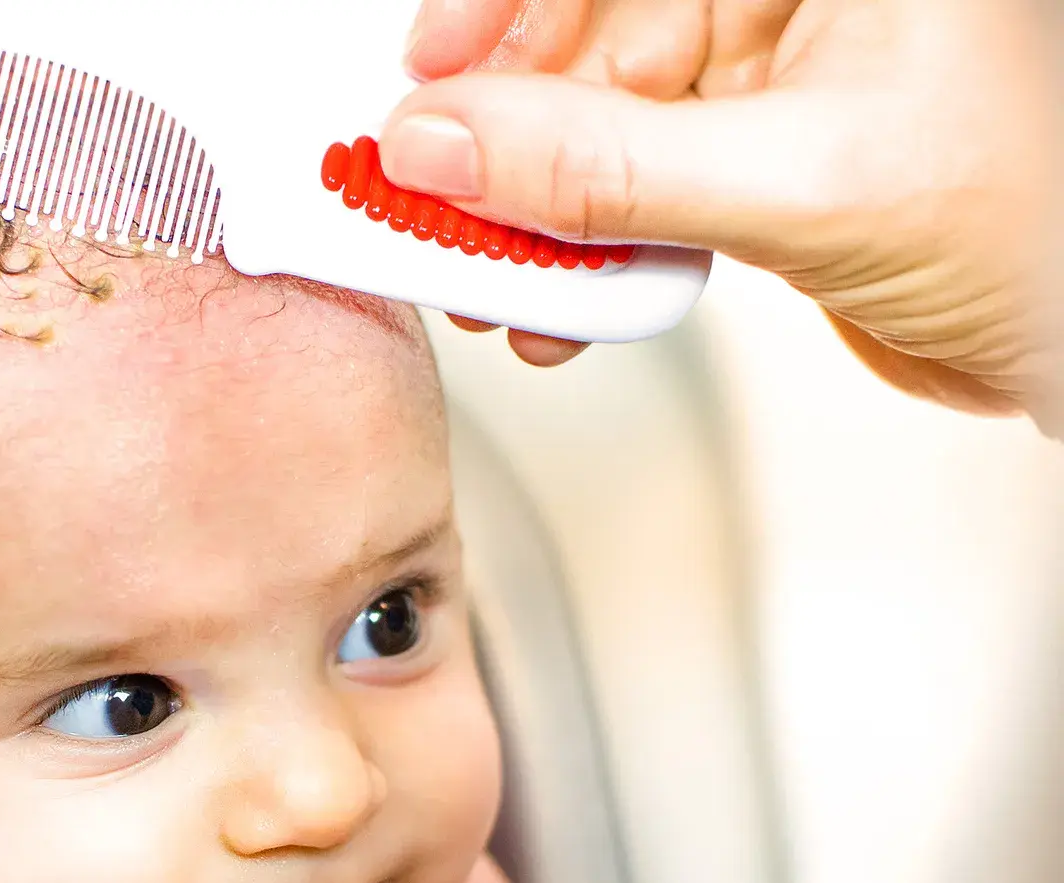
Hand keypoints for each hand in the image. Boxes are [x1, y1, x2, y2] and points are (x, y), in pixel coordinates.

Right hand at [390, 0, 1054, 415]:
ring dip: (534, 207)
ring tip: (496, 269)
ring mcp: (771, 76)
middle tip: (441, 194)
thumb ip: (606, 169)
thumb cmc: (1038, 229)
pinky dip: (582, 247)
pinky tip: (561, 297)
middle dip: (508, 128)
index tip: (435, 65)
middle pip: (594, 30)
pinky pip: (629, 186)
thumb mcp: (800, 185)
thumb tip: (452, 145)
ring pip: (599, 120)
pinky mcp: (753, 159)